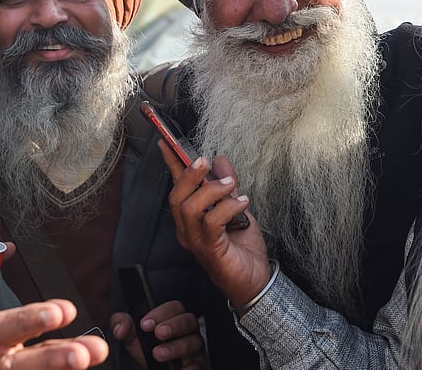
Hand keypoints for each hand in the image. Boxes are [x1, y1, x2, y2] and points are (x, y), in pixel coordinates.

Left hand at [110, 301, 207, 368]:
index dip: (161, 313)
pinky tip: (176, 368)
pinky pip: (197, 365)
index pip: (174, 307)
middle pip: (189, 321)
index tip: (145, 323)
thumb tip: (120, 327)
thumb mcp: (132, 337)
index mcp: (174, 318)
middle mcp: (187, 330)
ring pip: (194, 342)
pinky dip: (188, 367)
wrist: (151, 369)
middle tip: (158, 333)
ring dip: (176, 347)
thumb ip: (123, 326)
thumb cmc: (145, 350)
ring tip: (158, 353)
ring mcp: (194, 348)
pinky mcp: (197, 365)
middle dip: (173, 326)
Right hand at [161, 140, 272, 309]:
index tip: (166, 141)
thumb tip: (221, 160)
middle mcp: (187, 229)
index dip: (171, 163)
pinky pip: (211, 222)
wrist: (255, 279)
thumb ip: (227, 185)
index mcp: (191, 217)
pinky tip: (242, 203)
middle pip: (176, 197)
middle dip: (188, 174)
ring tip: (232, 186)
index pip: (177, 185)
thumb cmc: (242, 247)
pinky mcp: (209, 249)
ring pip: (189, 207)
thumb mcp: (236, 208)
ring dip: (211, 190)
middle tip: (205, 161)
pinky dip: (227, 207)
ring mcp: (196, 240)